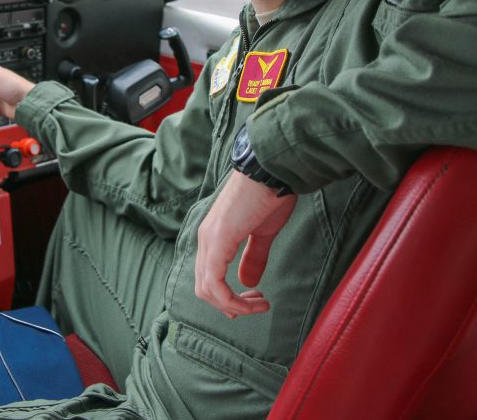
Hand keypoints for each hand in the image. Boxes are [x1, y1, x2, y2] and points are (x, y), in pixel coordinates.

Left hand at [195, 171, 296, 317]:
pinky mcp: (218, 240)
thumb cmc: (270, 194)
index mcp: (213, 235)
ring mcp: (209, 238)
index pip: (208, 277)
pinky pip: (214, 282)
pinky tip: (252, 300)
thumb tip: (248, 282)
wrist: (272, 171)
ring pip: (207, 289)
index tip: (253, 301)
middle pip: (204, 288)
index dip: (226, 297)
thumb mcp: (263, 232)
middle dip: (230, 305)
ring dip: (233, 305)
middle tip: (256, 306)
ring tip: (259, 304)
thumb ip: (254, 256)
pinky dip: (231, 300)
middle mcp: (205, 237)